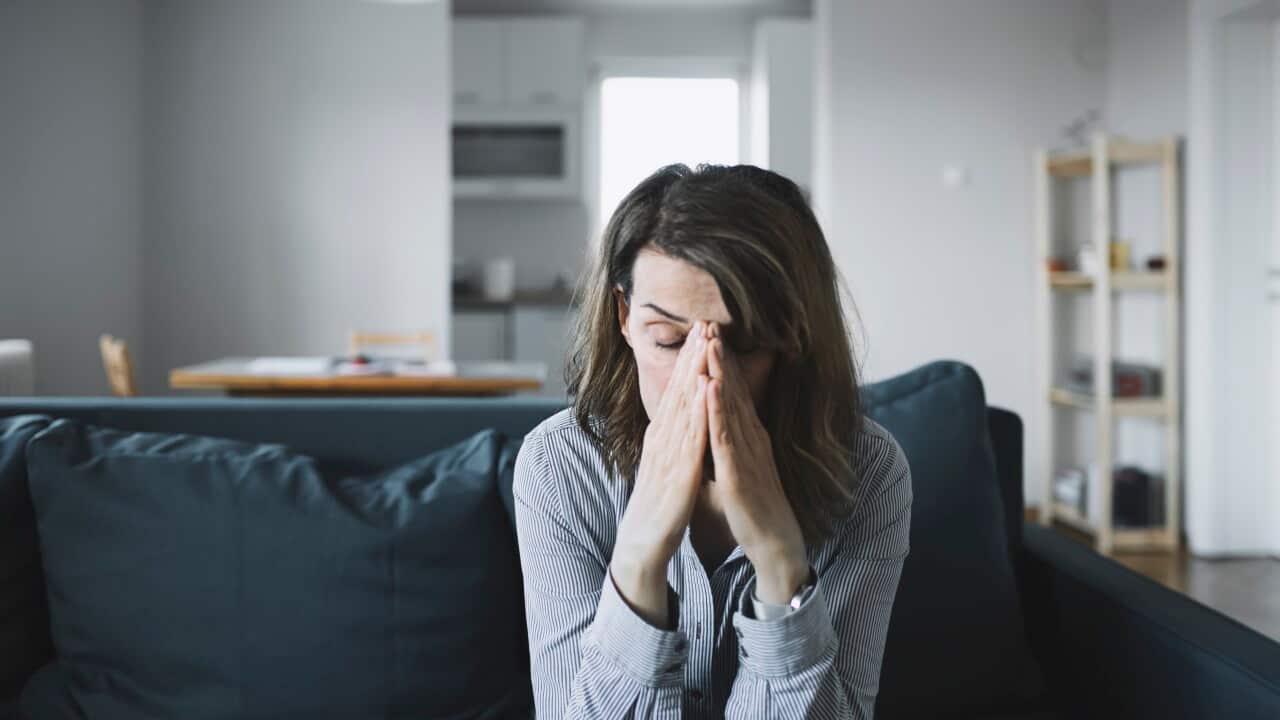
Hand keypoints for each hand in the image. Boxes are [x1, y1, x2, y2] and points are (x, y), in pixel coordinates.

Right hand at [611, 320, 711, 626]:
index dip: (690, 360)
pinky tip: (707, 396)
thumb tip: (684, 416)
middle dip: (693, 356)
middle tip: (704, 321)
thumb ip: (676, 440)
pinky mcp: (678, 479)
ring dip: (695, 376)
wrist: (642, 547)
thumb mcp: (669, 465)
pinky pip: (690, 444)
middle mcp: (663, 442)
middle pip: (680, 392)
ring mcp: (669, 458)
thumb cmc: (659, 507)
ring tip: (705, 346)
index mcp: (664, 438)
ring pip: (684, 410)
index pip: (679, 392)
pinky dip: (699, 417)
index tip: (702, 330)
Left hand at [705, 324, 808, 604]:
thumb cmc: (754, 510)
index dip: (721, 362)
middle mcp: (751, 439)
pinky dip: (717, 410)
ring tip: (708, 341)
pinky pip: (726, 437)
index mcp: (748, 438)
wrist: (776, 545)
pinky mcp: (738, 473)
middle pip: (733, 390)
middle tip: (709, 321)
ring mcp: (747, 453)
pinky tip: (709, 388)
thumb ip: (727, 447)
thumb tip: (712, 430)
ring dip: (719, 372)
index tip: (709, 333)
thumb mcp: (737, 469)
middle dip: (720, 355)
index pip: (733, 392)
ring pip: (730, 406)